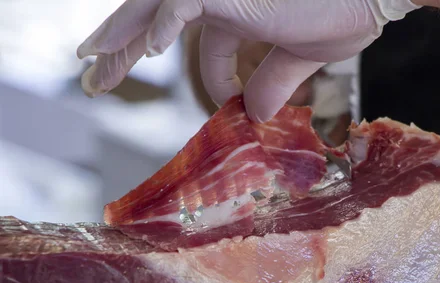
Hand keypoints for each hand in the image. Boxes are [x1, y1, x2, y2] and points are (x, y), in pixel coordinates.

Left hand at [77, 0, 420, 121]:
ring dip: (121, 35)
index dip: (212, 76)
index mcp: (243, 9)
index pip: (208, 42)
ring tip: (90, 62)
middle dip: (126, 47)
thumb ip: (275, 81)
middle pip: (160, 18)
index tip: (226, 107)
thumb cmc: (349, 10)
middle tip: (95, 75)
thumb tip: (257, 115)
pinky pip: (181, 2)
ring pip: (153, 5)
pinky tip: (152, 50)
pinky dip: (161, 23)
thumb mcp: (304, 57)